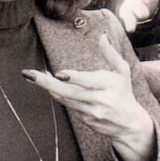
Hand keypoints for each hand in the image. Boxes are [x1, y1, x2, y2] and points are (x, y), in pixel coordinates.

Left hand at [23, 35, 154, 160]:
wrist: (130, 125)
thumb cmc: (124, 91)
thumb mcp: (122, 71)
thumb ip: (111, 54)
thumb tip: (102, 35)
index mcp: (108, 86)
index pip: (89, 82)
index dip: (74, 78)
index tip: (60, 73)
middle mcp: (99, 101)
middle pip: (69, 93)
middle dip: (47, 83)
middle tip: (29, 75)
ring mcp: (91, 113)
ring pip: (65, 100)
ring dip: (48, 87)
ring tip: (33, 76)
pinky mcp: (85, 121)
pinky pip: (68, 106)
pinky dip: (57, 95)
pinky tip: (49, 86)